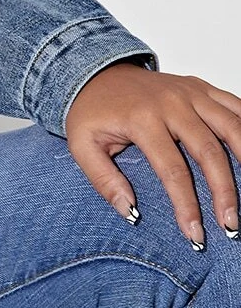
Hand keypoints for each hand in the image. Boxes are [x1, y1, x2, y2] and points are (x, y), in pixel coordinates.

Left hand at [65, 61, 240, 247]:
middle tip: (230, 225)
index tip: (195, 234)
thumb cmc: (91, 112)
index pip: (172, 170)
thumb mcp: (81, 145)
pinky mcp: (201, 87)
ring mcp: (191, 93)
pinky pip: (235, 105)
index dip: (187, 205)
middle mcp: (172, 104)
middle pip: (210, 152)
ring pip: (232, 127)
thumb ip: (103, 179)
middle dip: (224, 192)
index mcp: (143, 119)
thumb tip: (130, 211)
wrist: (96, 73)